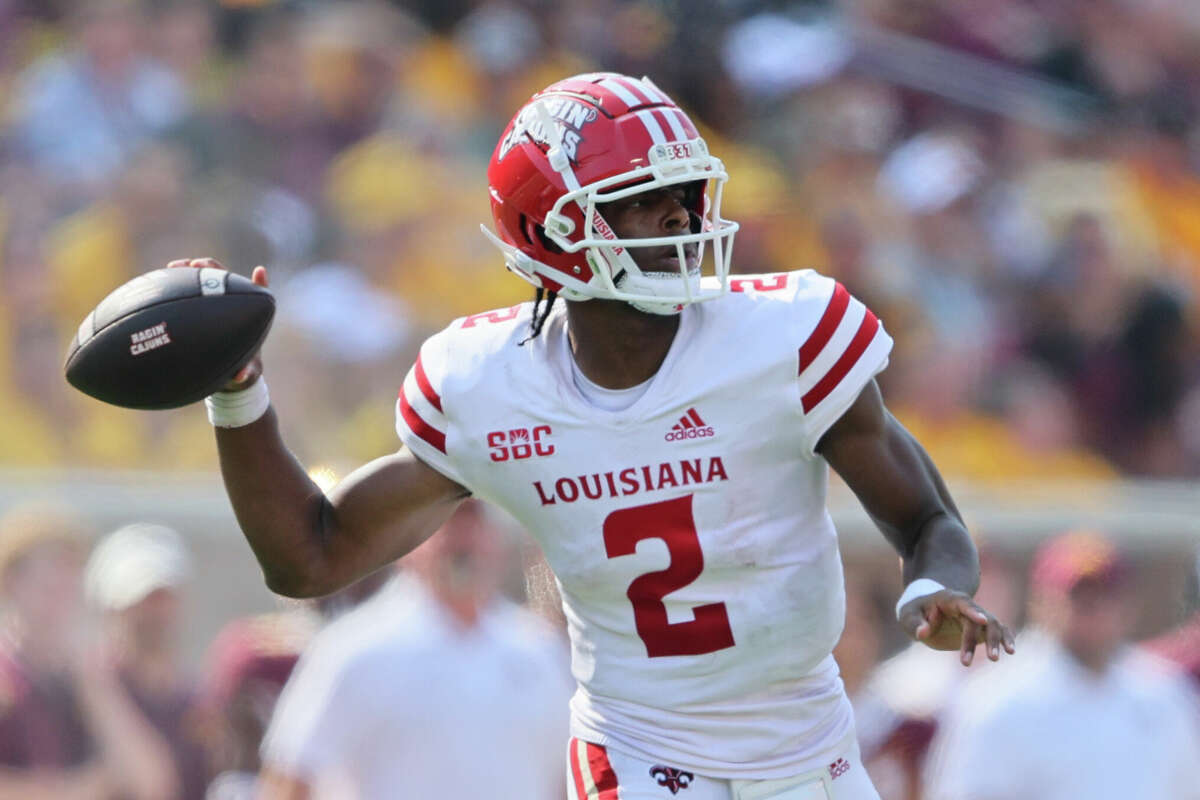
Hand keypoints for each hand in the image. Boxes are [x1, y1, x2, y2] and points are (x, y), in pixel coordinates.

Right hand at [166, 257, 269, 389]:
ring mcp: (211, 304)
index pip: (256, 292)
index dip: (258, 281)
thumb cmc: (241, 371)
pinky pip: (184, 293)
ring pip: (200, 280)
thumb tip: (241, 376)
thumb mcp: (245, 374)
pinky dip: (172, 286)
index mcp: (248, 316)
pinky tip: (156, 284)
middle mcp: (229, 305)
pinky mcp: (194, 309)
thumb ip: (246, 373)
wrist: (226, 373)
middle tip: (195, 265)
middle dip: (209, 267)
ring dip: (188, 270)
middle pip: (222, 277)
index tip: (258, 270)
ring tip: (173, 267)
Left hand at [898, 589, 1015, 665]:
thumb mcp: (909, 617)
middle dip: (975, 640)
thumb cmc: (915, 612)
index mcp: (948, 599)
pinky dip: (1006, 638)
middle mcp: (966, 606)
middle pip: (978, 619)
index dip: (972, 611)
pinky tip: (1011, 651)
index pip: (962, 603)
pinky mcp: (982, 627)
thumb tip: (923, 633)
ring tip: (994, 659)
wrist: (924, 611)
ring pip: (993, 625)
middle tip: (969, 662)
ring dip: (996, 640)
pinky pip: (999, 630)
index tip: (982, 620)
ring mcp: (976, 616)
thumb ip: (916, 624)